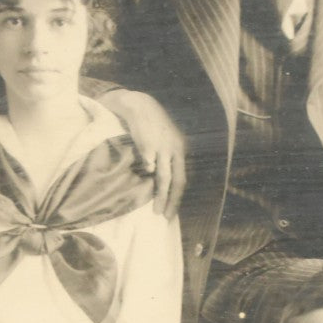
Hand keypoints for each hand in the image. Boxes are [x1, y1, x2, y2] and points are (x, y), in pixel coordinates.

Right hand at [101, 89, 186, 216]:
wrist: (140, 106)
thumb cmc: (152, 126)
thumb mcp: (166, 141)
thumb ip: (167, 160)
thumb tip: (164, 182)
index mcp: (180, 151)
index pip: (183, 179)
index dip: (178, 197)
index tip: (171, 212)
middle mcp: (174, 150)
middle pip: (176, 181)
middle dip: (171, 201)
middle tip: (165, 216)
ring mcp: (162, 147)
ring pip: (164, 176)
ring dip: (161, 195)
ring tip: (155, 209)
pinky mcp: (148, 143)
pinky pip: (149, 161)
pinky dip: (149, 170)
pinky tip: (146, 177)